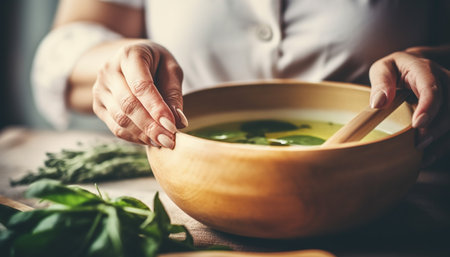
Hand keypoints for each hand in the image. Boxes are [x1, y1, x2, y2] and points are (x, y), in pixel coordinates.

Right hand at [92, 40, 187, 147]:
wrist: (130, 61)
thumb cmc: (156, 64)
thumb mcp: (171, 69)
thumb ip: (174, 93)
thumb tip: (179, 121)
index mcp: (129, 55)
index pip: (141, 85)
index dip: (156, 108)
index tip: (172, 125)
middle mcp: (109, 70)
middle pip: (128, 104)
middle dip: (151, 126)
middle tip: (170, 140)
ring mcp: (100, 89)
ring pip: (120, 118)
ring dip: (143, 134)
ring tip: (164, 142)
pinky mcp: (98, 106)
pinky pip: (115, 127)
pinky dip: (135, 137)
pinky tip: (151, 140)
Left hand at [369, 48, 449, 165]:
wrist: (412, 66)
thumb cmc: (394, 70)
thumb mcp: (382, 70)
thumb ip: (380, 83)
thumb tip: (379, 102)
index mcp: (424, 69)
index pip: (431, 87)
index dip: (428, 107)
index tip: (418, 124)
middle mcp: (444, 79)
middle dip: (437, 127)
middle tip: (418, 145)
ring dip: (442, 139)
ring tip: (423, 156)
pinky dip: (443, 144)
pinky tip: (428, 157)